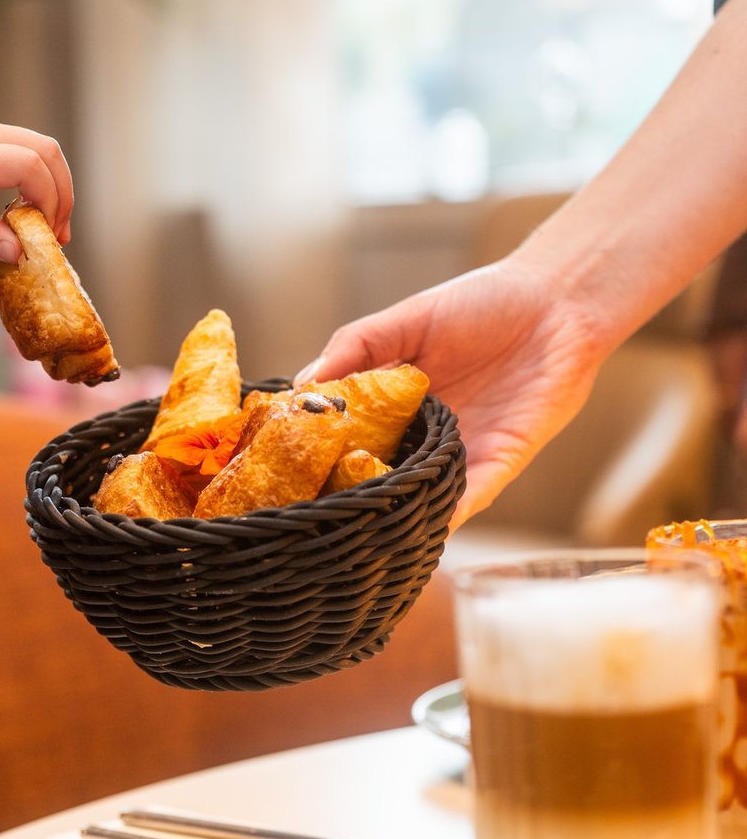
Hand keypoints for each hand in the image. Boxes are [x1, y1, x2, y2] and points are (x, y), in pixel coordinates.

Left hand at [0, 112, 73, 262]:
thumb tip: (21, 251)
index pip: (29, 165)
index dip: (51, 202)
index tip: (47, 238)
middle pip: (43, 148)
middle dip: (61, 192)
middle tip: (57, 235)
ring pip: (34, 143)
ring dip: (49, 183)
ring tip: (43, 225)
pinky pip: (15, 143)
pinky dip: (31, 173)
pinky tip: (21, 207)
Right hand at [296, 257, 606, 526]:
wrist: (559, 302)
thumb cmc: (485, 303)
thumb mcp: (405, 319)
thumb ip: (355, 349)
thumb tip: (301, 386)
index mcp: (393, 408)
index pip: (345, 444)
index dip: (315, 462)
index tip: (278, 479)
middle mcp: (421, 440)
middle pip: (376, 482)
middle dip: (346, 501)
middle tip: (306, 519)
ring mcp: (459, 456)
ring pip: (417, 501)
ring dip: (390, 518)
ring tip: (350, 536)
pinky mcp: (499, 464)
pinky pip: (467, 500)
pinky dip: (444, 516)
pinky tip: (416, 528)